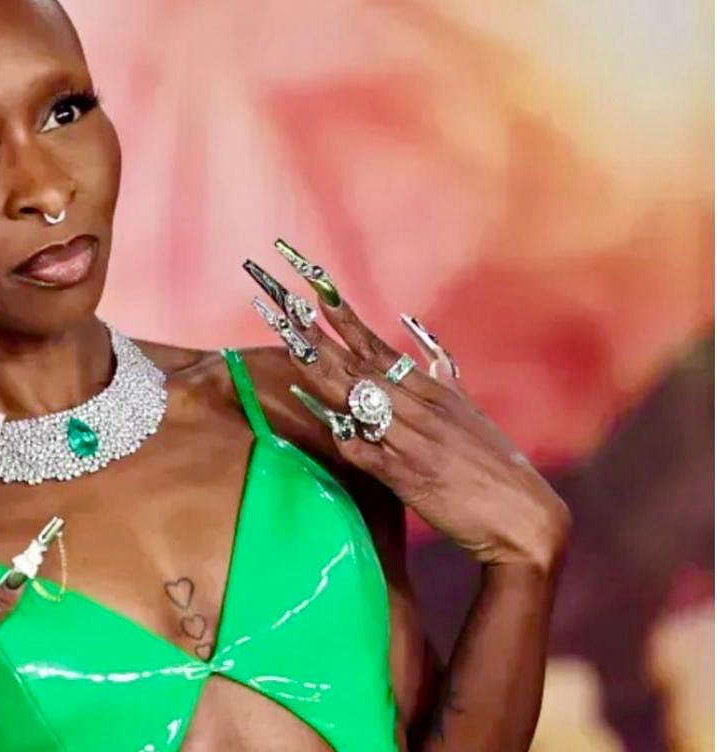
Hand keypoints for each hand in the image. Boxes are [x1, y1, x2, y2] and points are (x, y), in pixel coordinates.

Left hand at [245, 243, 570, 573]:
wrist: (525, 518)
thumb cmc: (494, 466)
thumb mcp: (468, 410)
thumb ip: (442, 373)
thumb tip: (419, 336)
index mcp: (430, 391)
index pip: (377, 347)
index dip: (344, 320)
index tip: (316, 290)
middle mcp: (418, 407)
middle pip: (358, 365)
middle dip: (318, 336)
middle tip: (284, 306)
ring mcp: (411, 440)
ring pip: (357, 397)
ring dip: (321, 371)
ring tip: (289, 344)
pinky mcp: (407, 477)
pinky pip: (365, 449)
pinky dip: (341, 431)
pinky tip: (317, 415)